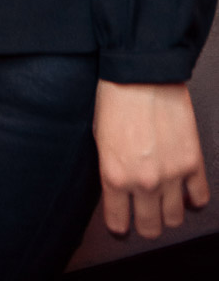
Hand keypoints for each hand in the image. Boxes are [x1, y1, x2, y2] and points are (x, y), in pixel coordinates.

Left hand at [94, 79, 208, 238]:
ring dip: (170, 213)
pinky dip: (193, 200)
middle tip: (144, 213)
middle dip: (146, 224)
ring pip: (175, 220)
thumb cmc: (115, 98)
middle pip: (150, 228)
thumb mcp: (100, 139)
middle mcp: (143, 181)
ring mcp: (171, 174)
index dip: (120, 225)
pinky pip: (200, 199)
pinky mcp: (192, 162)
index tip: (122, 223)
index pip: (118, 223)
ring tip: (165, 200)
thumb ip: (111, 171)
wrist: (141, 72)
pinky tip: (185, 191)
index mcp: (114, 175)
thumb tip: (118, 192)